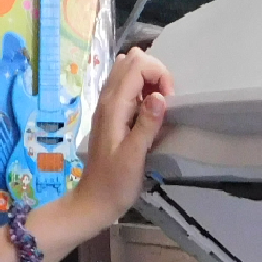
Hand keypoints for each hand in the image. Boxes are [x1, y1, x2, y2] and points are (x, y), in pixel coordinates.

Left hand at [67, 47, 173, 231]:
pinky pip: (127, 87)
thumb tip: (159, 97)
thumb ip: (146, 125)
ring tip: (157, 107)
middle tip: (164, 102)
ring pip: (128, 70)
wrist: (94, 201)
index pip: (137, 65)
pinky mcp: (112, 113)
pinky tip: (148, 115)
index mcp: (113, 106)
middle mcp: (107, 99)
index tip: (168, 102)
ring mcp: (108, 105)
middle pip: (132, 60)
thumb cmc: (115, 184)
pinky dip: (142, 91)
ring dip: (149, 81)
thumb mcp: (134, 157)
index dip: (159, 75)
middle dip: (155, 73)